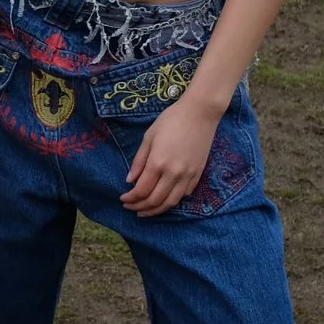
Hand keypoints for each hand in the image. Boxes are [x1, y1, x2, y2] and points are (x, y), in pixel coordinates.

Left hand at [120, 95, 225, 216]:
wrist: (200, 113)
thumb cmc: (171, 120)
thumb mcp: (149, 137)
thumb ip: (139, 161)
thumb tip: (130, 181)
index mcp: (158, 163)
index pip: (141, 190)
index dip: (130, 198)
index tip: (122, 199)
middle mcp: (174, 173)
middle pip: (155, 201)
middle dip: (140, 207)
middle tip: (130, 207)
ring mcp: (188, 175)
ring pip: (171, 202)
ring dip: (156, 210)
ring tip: (145, 211)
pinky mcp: (198, 174)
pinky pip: (184, 195)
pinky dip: (172, 201)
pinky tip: (164, 200)